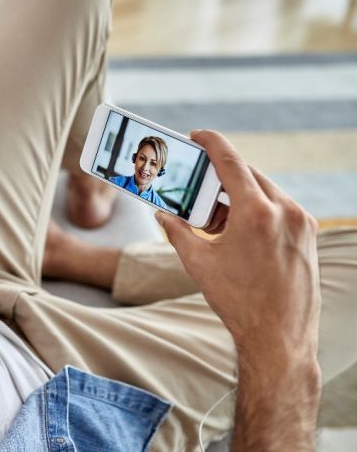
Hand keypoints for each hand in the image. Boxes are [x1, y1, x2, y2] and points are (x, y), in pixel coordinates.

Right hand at [156, 130, 319, 360]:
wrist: (278, 335)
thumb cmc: (237, 300)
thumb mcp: (198, 262)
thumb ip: (177, 231)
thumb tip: (161, 215)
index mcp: (255, 213)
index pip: (231, 161)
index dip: (211, 143)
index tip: (197, 135)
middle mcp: (284, 210)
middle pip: (248, 175)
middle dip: (221, 176)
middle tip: (198, 184)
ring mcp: (301, 222)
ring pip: (265, 191)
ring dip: (239, 195)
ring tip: (216, 217)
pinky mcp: (308, 235)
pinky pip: (279, 209)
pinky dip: (257, 210)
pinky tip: (238, 231)